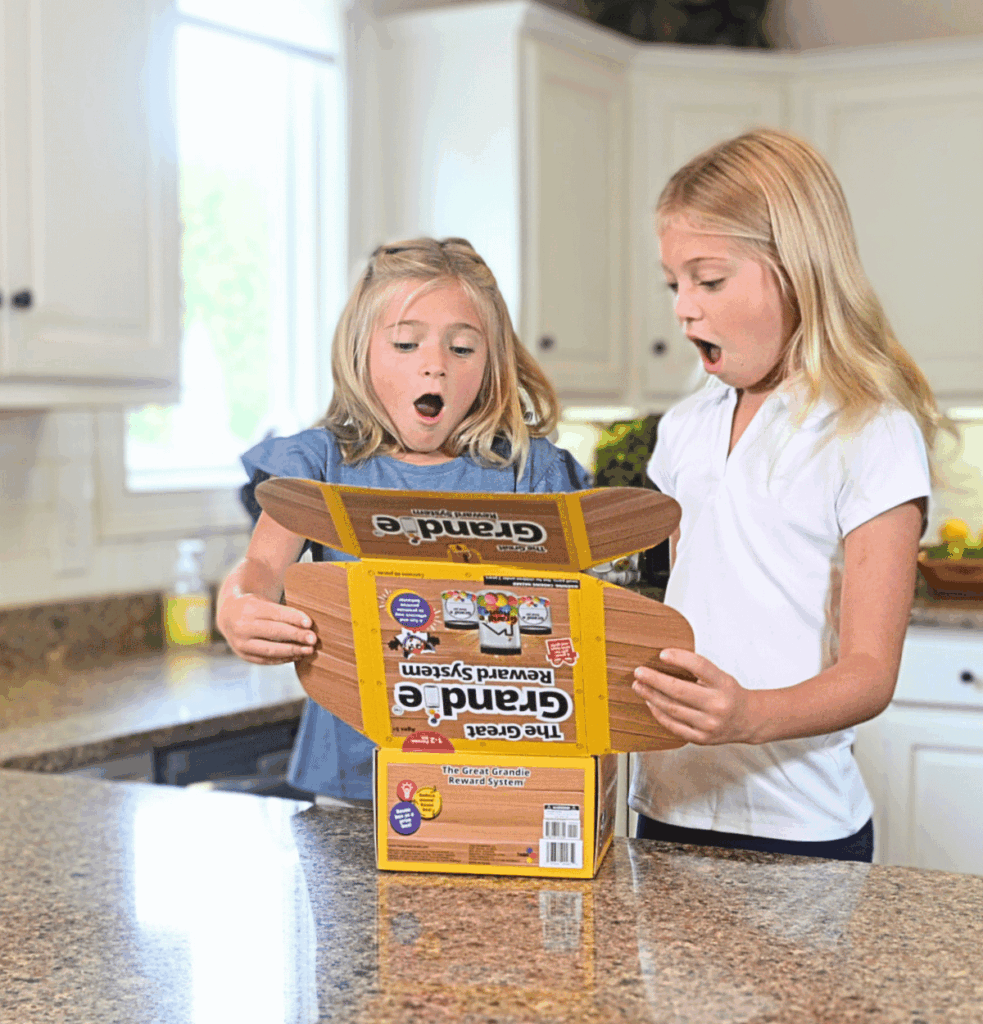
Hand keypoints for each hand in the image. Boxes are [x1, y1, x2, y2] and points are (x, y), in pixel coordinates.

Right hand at [217, 592, 317, 664]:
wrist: (228, 615)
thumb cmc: (254, 605)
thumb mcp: (264, 600)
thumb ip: (283, 610)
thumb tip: (307, 623)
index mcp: (249, 608)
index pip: (275, 614)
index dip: (293, 618)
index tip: (310, 623)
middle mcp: (243, 626)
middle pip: (274, 632)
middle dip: (296, 636)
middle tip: (313, 639)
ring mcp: (241, 643)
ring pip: (270, 649)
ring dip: (292, 651)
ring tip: (309, 650)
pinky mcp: (243, 655)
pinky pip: (266, 659)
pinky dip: (283, 659)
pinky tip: (297, 655)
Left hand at [631, 649, 759, 745]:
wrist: (748, 721)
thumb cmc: (729, 694)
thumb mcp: (721, 677)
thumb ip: (698, 670)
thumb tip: (665, 659)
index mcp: (724, 684)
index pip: (700, 666)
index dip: (680, 658)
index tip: (662, 654)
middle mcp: (718, 705)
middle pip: (680, 690)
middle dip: (655, 680)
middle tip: (639, 672)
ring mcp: (710, 724)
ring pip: (673, 709)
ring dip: (651, 696)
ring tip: (639, 686)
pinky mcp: (702, 738)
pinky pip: (674, 726)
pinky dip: (659, 713)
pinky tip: (650, 703)